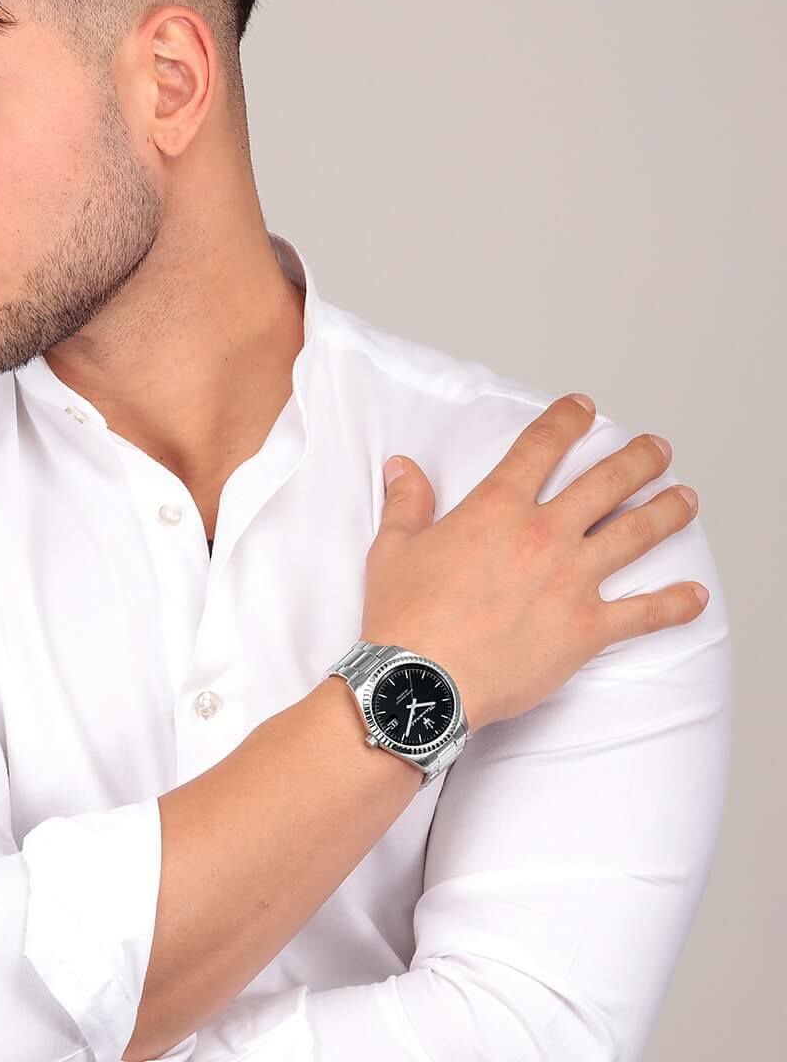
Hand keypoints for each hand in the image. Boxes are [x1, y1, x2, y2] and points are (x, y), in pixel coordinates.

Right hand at [360, 392, 705, 732]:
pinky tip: (696, 597)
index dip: (566, 421)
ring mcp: (572, 581)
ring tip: (686, 500)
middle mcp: (544, 535)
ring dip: (668, 512)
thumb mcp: (393, 548)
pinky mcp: (586, 629)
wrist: (423, 681)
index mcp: (497, 508)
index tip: (582, 408)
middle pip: (607, 483)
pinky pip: (645, 614)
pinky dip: (675, 605)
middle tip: (657, 450)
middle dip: (638, 460)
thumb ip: (406, 502)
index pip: (541, 447)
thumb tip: (403, 467)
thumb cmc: (404, 616)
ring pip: (636, 534)